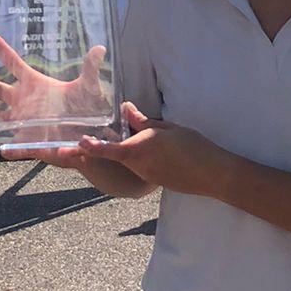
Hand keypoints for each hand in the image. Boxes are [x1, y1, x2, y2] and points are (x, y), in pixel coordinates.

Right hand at [0, 32, 110, 141]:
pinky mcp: (28, 140)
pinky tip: (3, 148)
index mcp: (34, 83)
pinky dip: (8, 148)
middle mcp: (24, 100)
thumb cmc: (86, 108)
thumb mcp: (88, 87)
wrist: (88, 135)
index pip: (13, 63)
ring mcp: (23, 120)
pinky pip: (14, 146)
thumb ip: (90, 69)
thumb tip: (100, 49)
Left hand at [79, 104, 228, 195]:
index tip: (78, 142)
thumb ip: (144, 121)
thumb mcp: (168, 128)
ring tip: (143, 138)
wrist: (211, 175)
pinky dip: (141, 158)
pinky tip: (158, 152)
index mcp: (140, 148)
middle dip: (109, 145)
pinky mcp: (153, 181)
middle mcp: (138, 165)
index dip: (90, 147)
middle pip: (117, 154)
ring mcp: (145, 175)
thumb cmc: (193, 147)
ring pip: (129, 160)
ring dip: (129, 150)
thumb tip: (126, 110)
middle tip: (101, 135)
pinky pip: (141, 167)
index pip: (108, 149)